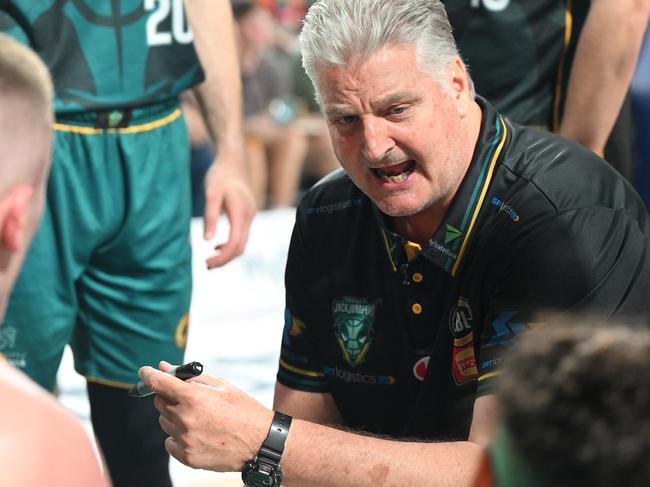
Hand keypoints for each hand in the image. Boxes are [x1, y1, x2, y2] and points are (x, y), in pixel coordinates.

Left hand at [139, 361, 272, 471]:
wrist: (259, 442)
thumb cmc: (242, 409)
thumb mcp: (221, 385)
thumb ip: (190, 376)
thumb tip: (165, 367)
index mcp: (194, 397)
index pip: (158, 382)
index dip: (148, 374)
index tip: (145, 371)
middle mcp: (185, 418)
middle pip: (159, 402)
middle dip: (168, 396)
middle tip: (187, 397)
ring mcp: (185, 440)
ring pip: (164, 422)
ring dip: (174, 416)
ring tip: (199, 418)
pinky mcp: (187, 457)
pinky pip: (169, 441)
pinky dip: (178, 436)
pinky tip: (198, 433)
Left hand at [203, 157, 255, 268]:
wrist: (233, 160)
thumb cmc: (219, 175)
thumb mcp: (211, 194)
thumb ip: (210, 217)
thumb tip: (207, 241)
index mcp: (241, 213)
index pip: (235, 244)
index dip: (222, 257)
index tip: (206, 262)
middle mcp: (249, 216)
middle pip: (241, 247)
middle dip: (225, 260)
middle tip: (206, 265)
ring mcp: (250, 216)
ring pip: (242, 243)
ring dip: (228, 254)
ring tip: (209, 260)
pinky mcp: (247, 215)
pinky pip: (242, 236)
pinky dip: (231, 245)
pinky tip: (216, 246)